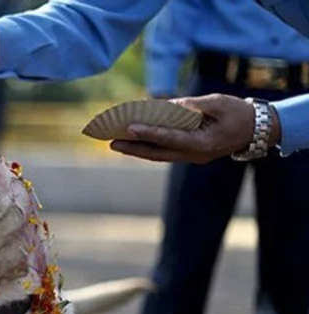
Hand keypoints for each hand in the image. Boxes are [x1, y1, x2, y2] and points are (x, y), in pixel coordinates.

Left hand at [110, 94, 280, 163]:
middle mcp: (195, 155)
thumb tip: (166, 106)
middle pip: (158, 153)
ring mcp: (191, 157)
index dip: (149, 132)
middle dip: (133, 148)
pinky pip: (165, 152)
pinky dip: (148, 146)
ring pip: (159, 155)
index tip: (130, 127)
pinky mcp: (189, 154)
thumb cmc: (238, 113)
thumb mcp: (218, 102)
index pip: (171, 138)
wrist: (256, 130)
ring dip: (137, 150)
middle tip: (110, 142)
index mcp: (204, 143)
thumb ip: (192, 105)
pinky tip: (133, 142)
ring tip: (115, 143)